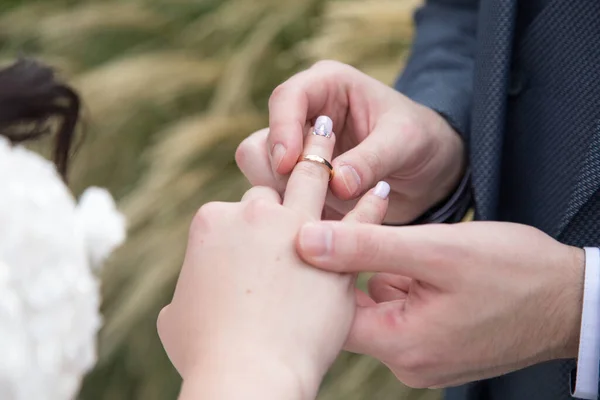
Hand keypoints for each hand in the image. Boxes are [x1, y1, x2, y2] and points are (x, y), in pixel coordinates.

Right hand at [157, 119, 388, 399]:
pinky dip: (369, 198)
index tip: (255, 245)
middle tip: (301, 163)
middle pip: (270, 192)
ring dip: (323, 154)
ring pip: (312, 178)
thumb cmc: (206, 352)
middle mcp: (252, 214)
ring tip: (333, 131)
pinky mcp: (334, 249)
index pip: (235, 208)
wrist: (248, 374)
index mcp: (211, 222)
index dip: (247, 227)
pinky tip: (379, 185)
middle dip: (281, 192)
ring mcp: (295, 226)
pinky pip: (360, 214)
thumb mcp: (175, 317)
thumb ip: (187, 294)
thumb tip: (187, 299)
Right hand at [235, 60, 464, 222]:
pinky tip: (325, 222)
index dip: (282, 130)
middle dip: (281, 173)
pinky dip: (294, 214)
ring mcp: (297, 153)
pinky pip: (278, 200)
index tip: (289, 165)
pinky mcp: (299, 184)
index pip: (286, 98)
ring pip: (261, 174)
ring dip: (285, 197)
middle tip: (313, 196)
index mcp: (327, 86)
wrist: (430, 172)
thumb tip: (337, 185)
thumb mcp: (404, 142)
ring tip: (325, 211)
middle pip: (261, 142)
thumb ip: (371, 160)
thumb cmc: (421, 141)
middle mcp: (303, 117)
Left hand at [294, 221, 584, 387]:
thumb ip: (367, 246)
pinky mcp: (437, 345)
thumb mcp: (435, 250)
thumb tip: (305, 241)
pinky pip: (402, 312)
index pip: (331, 313)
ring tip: (399, 242)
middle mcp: (408, 362)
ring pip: (378, 308)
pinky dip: (403, 283)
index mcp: (401, 345)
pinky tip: (420, 261)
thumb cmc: (514, 270)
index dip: (319, 273)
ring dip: (381, 272)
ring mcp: (424, 356)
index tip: (317, 236)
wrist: (574, 298)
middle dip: (353, 268)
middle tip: (358, 228)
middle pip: (354, 312)